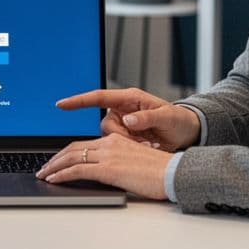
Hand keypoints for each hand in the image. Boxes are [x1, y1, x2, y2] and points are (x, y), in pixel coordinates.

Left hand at [35, 133, 173, 199]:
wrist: (173, 173)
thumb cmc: (161, 172)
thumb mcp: (136, 162)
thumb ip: (120, 163)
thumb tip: (108, 172)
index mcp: (116, 141)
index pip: (84, 145)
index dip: (66, 153)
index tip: (56, 160)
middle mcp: (110, 144)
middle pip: (74, 148)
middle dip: (55, 159)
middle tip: (43, 168)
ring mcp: (108, 155)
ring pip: (72, 157)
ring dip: (53, 166)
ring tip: (43, 174)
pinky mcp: (108, 168)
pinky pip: (78, 169)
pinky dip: (62, 174)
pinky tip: (53, 180)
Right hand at [57, 87, 199, 150]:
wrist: (187, 132)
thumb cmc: (178, 120)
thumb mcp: (166, 117)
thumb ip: (147, 117)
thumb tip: (128, 119)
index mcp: (129, 98)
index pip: (98, 97)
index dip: (78, 101)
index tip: (61, 105)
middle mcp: (122, 110)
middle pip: (104, 125)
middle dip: (118, 138)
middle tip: (142, 141)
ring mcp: (123, 124)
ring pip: (109, 139)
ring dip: (126, 145)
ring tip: (149, 144)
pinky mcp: (126, 137)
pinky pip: (117, 146)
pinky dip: (130, 150)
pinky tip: (147, 147)